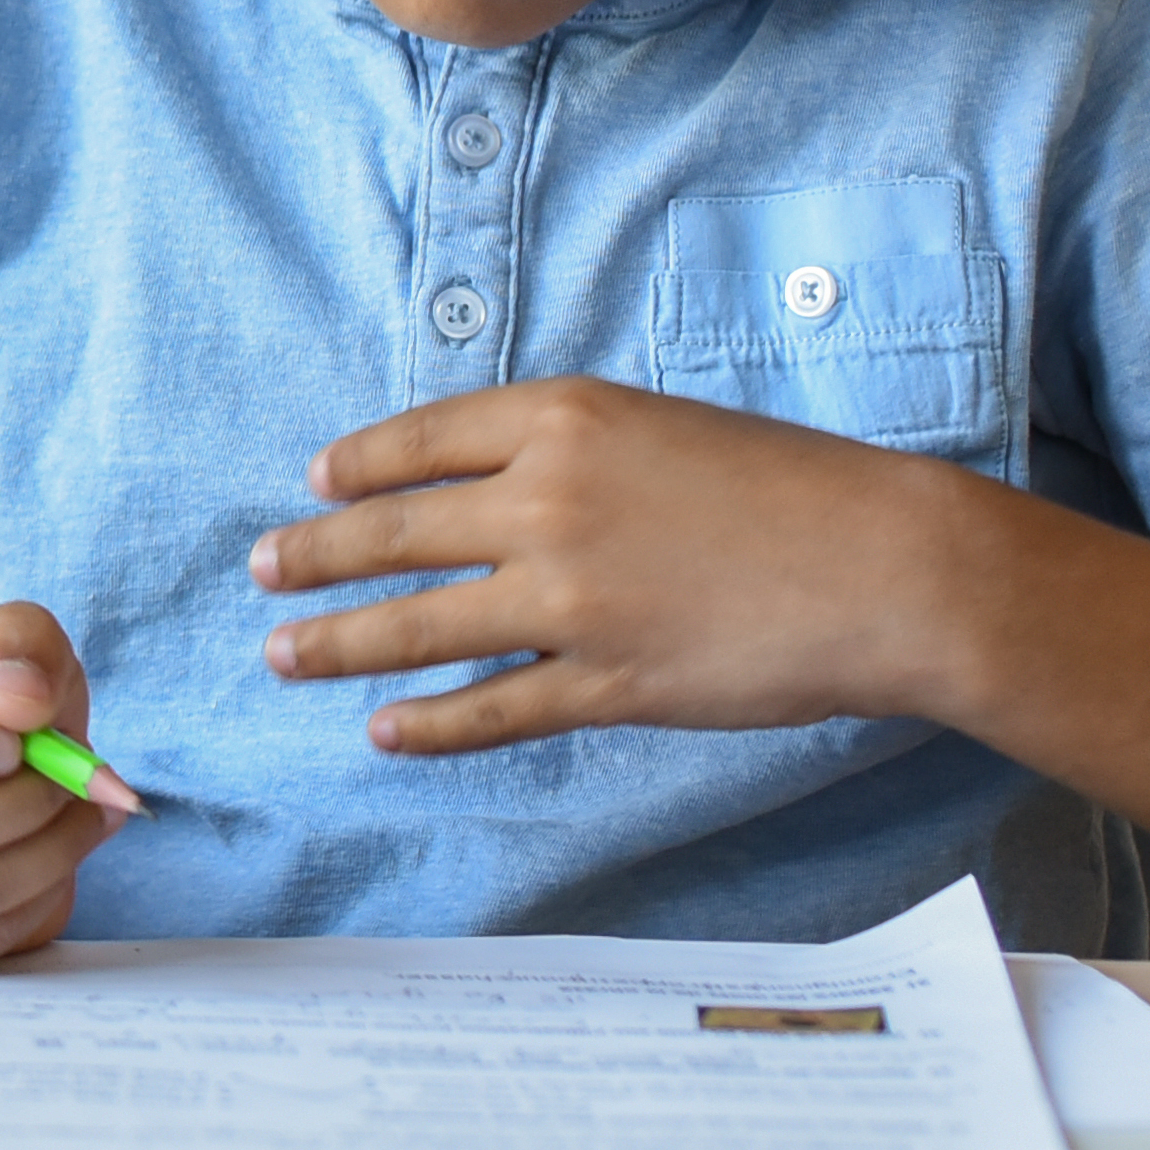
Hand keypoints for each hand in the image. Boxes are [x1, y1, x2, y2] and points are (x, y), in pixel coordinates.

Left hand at [255, 378, 971, 752]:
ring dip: (339, 642)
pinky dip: (428, 722)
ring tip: (283, 655)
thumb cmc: (792, 488)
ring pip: (418, 625)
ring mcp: (570, 597)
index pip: (422, 440)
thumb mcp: (664, 428)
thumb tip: (492, 488)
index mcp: (562, 419)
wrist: (886, 565)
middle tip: (264, 570)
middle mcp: (547, 500)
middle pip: (394, 531)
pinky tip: (384, 730)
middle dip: (316, 554)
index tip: (316, 480)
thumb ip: (572, 451)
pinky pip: (490, 705)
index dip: (358, 464)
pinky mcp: (605, 680)